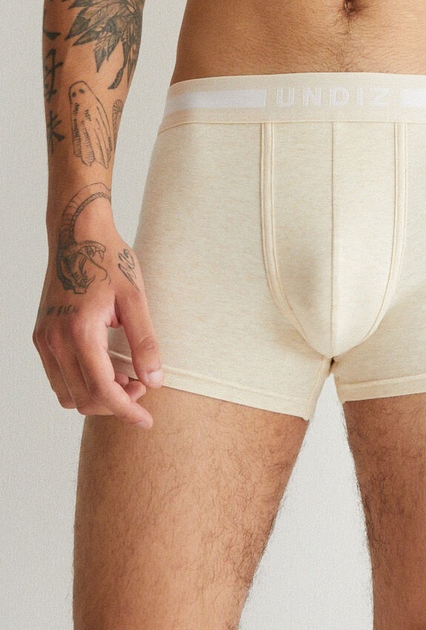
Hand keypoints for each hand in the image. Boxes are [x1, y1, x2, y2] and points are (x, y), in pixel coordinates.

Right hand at [32, 215, 163, 429]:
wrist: (77, 235)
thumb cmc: (109, 260)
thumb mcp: (135, 297)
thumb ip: (144, 341)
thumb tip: (154, 380)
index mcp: (80, 331)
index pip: (101, 390)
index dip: (126, 410)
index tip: (146, 420)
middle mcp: (55, 340)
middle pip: (83, 399)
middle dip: (115, 403)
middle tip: (141, 386)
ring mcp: (44, 339)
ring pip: (66, 394)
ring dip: (96, 396)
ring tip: (124, 376)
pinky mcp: (41, 336)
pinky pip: (57, 377)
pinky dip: (80, 383)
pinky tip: (105, 367)